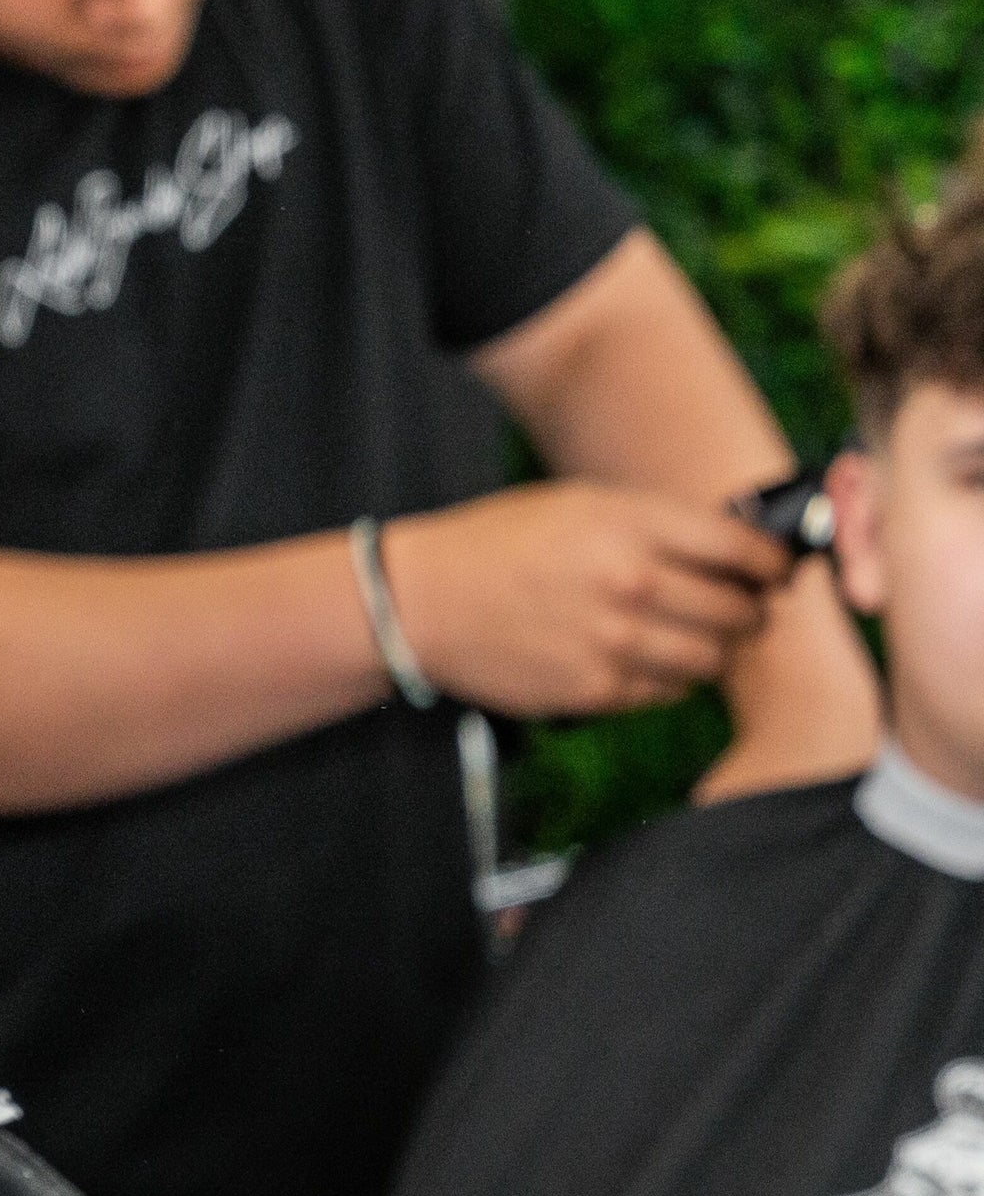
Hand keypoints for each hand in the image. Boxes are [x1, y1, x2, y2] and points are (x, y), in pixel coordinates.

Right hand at [377, 483, 789, 718]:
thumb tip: (738, 550)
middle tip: (742, 608)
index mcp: (631, 525)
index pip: (746, 550)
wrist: (421, 601)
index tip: (773, 571)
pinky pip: (669, 692)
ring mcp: (614, 642)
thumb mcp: (579, 504)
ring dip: (717, 650)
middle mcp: (631, 583)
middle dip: (751, 610)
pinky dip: (673, 679)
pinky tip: (649, 659)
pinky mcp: (595, 689)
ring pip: (714, 658)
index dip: (773, 563)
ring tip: (698, 637)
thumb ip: (657, 523)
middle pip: (741, 610)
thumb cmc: (500, 544)